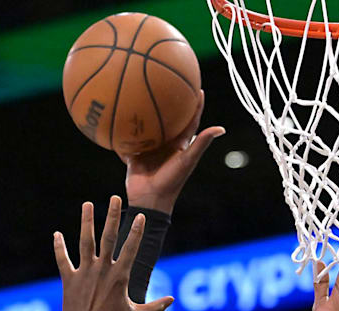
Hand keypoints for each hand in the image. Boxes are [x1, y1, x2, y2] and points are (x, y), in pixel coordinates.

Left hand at [53, 196, 173, 310]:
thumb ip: (155, 308)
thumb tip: (172, 300)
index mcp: (119, 276)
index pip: (131, 248)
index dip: (136, 231)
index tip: (140, 216)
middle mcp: (101, 270)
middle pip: (108, 237)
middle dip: (112, 216)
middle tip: (115, 197)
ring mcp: (84, 273)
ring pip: (85, 242)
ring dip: (86, 222)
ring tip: (87, 204)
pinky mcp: (69, 280)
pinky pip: (62, 260)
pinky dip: (59, 247)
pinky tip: (56, 234)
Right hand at [124, 91, 224, 213]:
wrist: (149, 199)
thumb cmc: (172, 181)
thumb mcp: (187, 160)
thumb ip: (201, 143)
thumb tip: (221, 128)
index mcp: (180, 144)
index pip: (190, 120)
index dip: (194, 105)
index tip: (197, 88)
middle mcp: (165, 144)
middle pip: (168, 119)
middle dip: (168, 103)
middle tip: (167, 83)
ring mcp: (149, 148)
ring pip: (147, 128)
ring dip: (143, 115)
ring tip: (138, 95)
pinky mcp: (134, 154)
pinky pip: (128, 140)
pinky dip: (123, 132)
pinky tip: (117, 116)